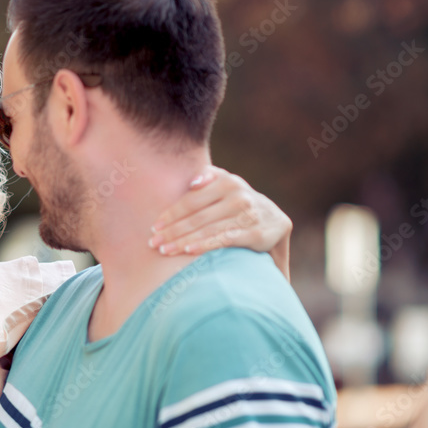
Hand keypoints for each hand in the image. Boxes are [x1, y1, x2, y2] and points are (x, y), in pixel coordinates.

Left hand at [150, 165, 292, 278]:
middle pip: (197, 216)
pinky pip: (225, 239)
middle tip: (153, 243)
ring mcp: (248, 214)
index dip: (171, 214)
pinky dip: (206, 245)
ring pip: (208, 229)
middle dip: (172, 231)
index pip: (191, 200)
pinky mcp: (256, 233)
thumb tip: (192, 182)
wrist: (275, 220)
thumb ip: (209, 176)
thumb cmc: (237, 203)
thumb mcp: (226, 183)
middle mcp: (239, 195)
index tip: (154, 227)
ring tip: (165, 250)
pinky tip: (189, 251)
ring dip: (183, 241)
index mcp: (227, 181)